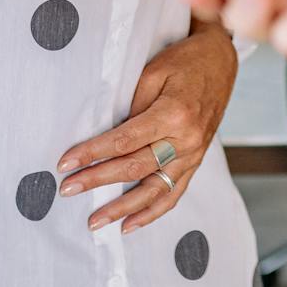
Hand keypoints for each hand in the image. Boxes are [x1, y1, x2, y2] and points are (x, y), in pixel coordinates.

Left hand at [55, 24, 236, 232]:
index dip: (93, 153)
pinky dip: (152, 212)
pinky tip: (130, 224)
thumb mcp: (154, 71)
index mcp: (173, 114)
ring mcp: (193, 155)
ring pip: (154, 190)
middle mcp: (186, 140)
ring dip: (122, 208)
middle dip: (97, 179)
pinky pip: (174, 194)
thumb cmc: (184, 61)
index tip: (67, 163)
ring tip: (95, 220)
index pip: (124, 141)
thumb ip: (132, 104)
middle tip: (68, 189)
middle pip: (135, 167)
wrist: (220, 61)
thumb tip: (109, 136)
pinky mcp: (196, 161)